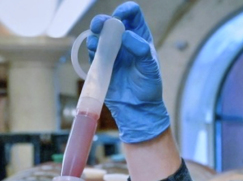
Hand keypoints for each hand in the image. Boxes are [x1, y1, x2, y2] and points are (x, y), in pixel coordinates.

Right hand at [88, 2, 169, 143]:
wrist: (136, 107)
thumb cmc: (148, 86)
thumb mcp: (150, 67)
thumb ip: (141, 49)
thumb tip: (125, 35)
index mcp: (139, 36)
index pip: (132, 14)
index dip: (125, 10)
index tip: (120, 16)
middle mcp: (124, 41)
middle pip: (111, 22)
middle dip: (104, 20)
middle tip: (100, 25)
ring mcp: (111, 52)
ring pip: (99, 35)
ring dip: (95, 33)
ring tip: (96, 39)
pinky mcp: (100, 63)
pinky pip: (93, 51)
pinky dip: (91, 47)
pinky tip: (93, 48)